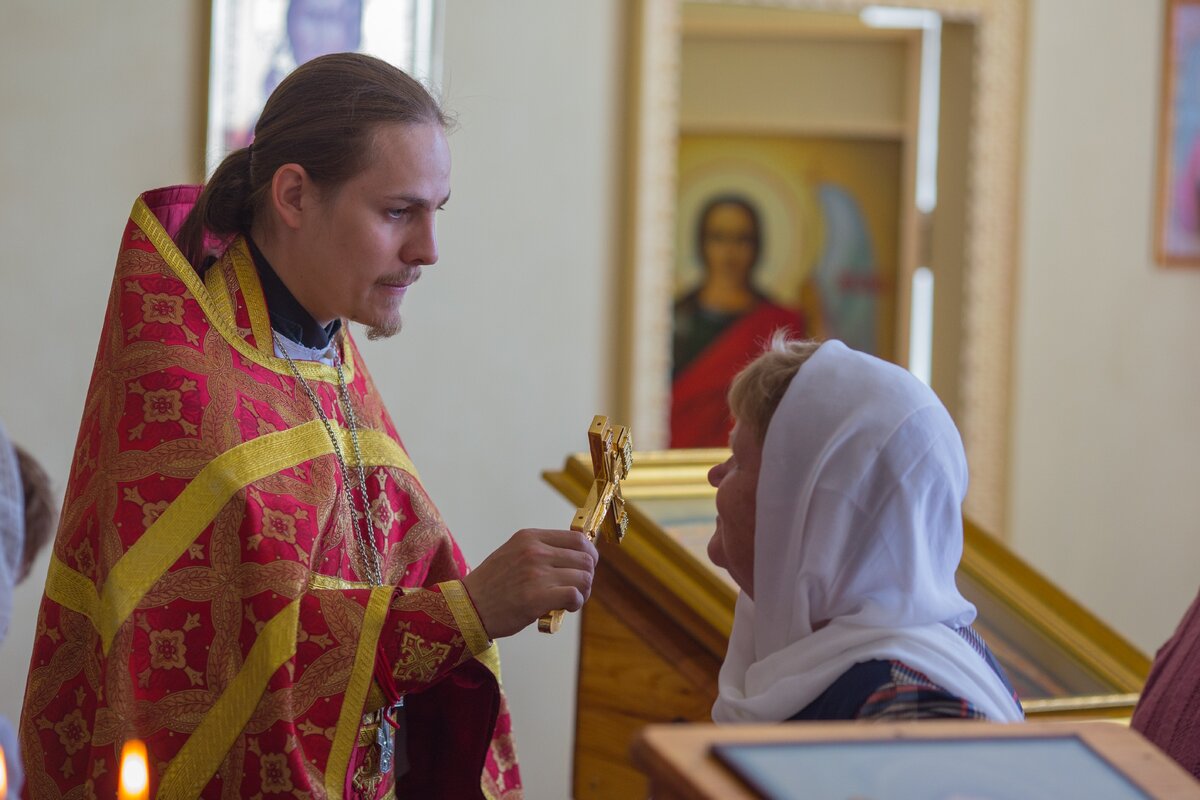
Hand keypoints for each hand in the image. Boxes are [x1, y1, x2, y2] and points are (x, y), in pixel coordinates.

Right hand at [462, 529, 598, 638]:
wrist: (467, 607)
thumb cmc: (492, 585)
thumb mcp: (513, 553)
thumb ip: (541, 550)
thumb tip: (577, 555)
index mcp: (530, 537)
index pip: (578, 539)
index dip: (589, 555)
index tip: (585, 567)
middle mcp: (535, 551)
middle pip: (585, 559)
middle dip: (587, 576)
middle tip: (577, 589)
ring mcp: (536, 573)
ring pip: (584, 578)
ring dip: (583, 592)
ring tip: (570, 600)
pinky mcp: (537, 597)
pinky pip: (574, 595)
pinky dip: (575, 603)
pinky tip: (564, 608)